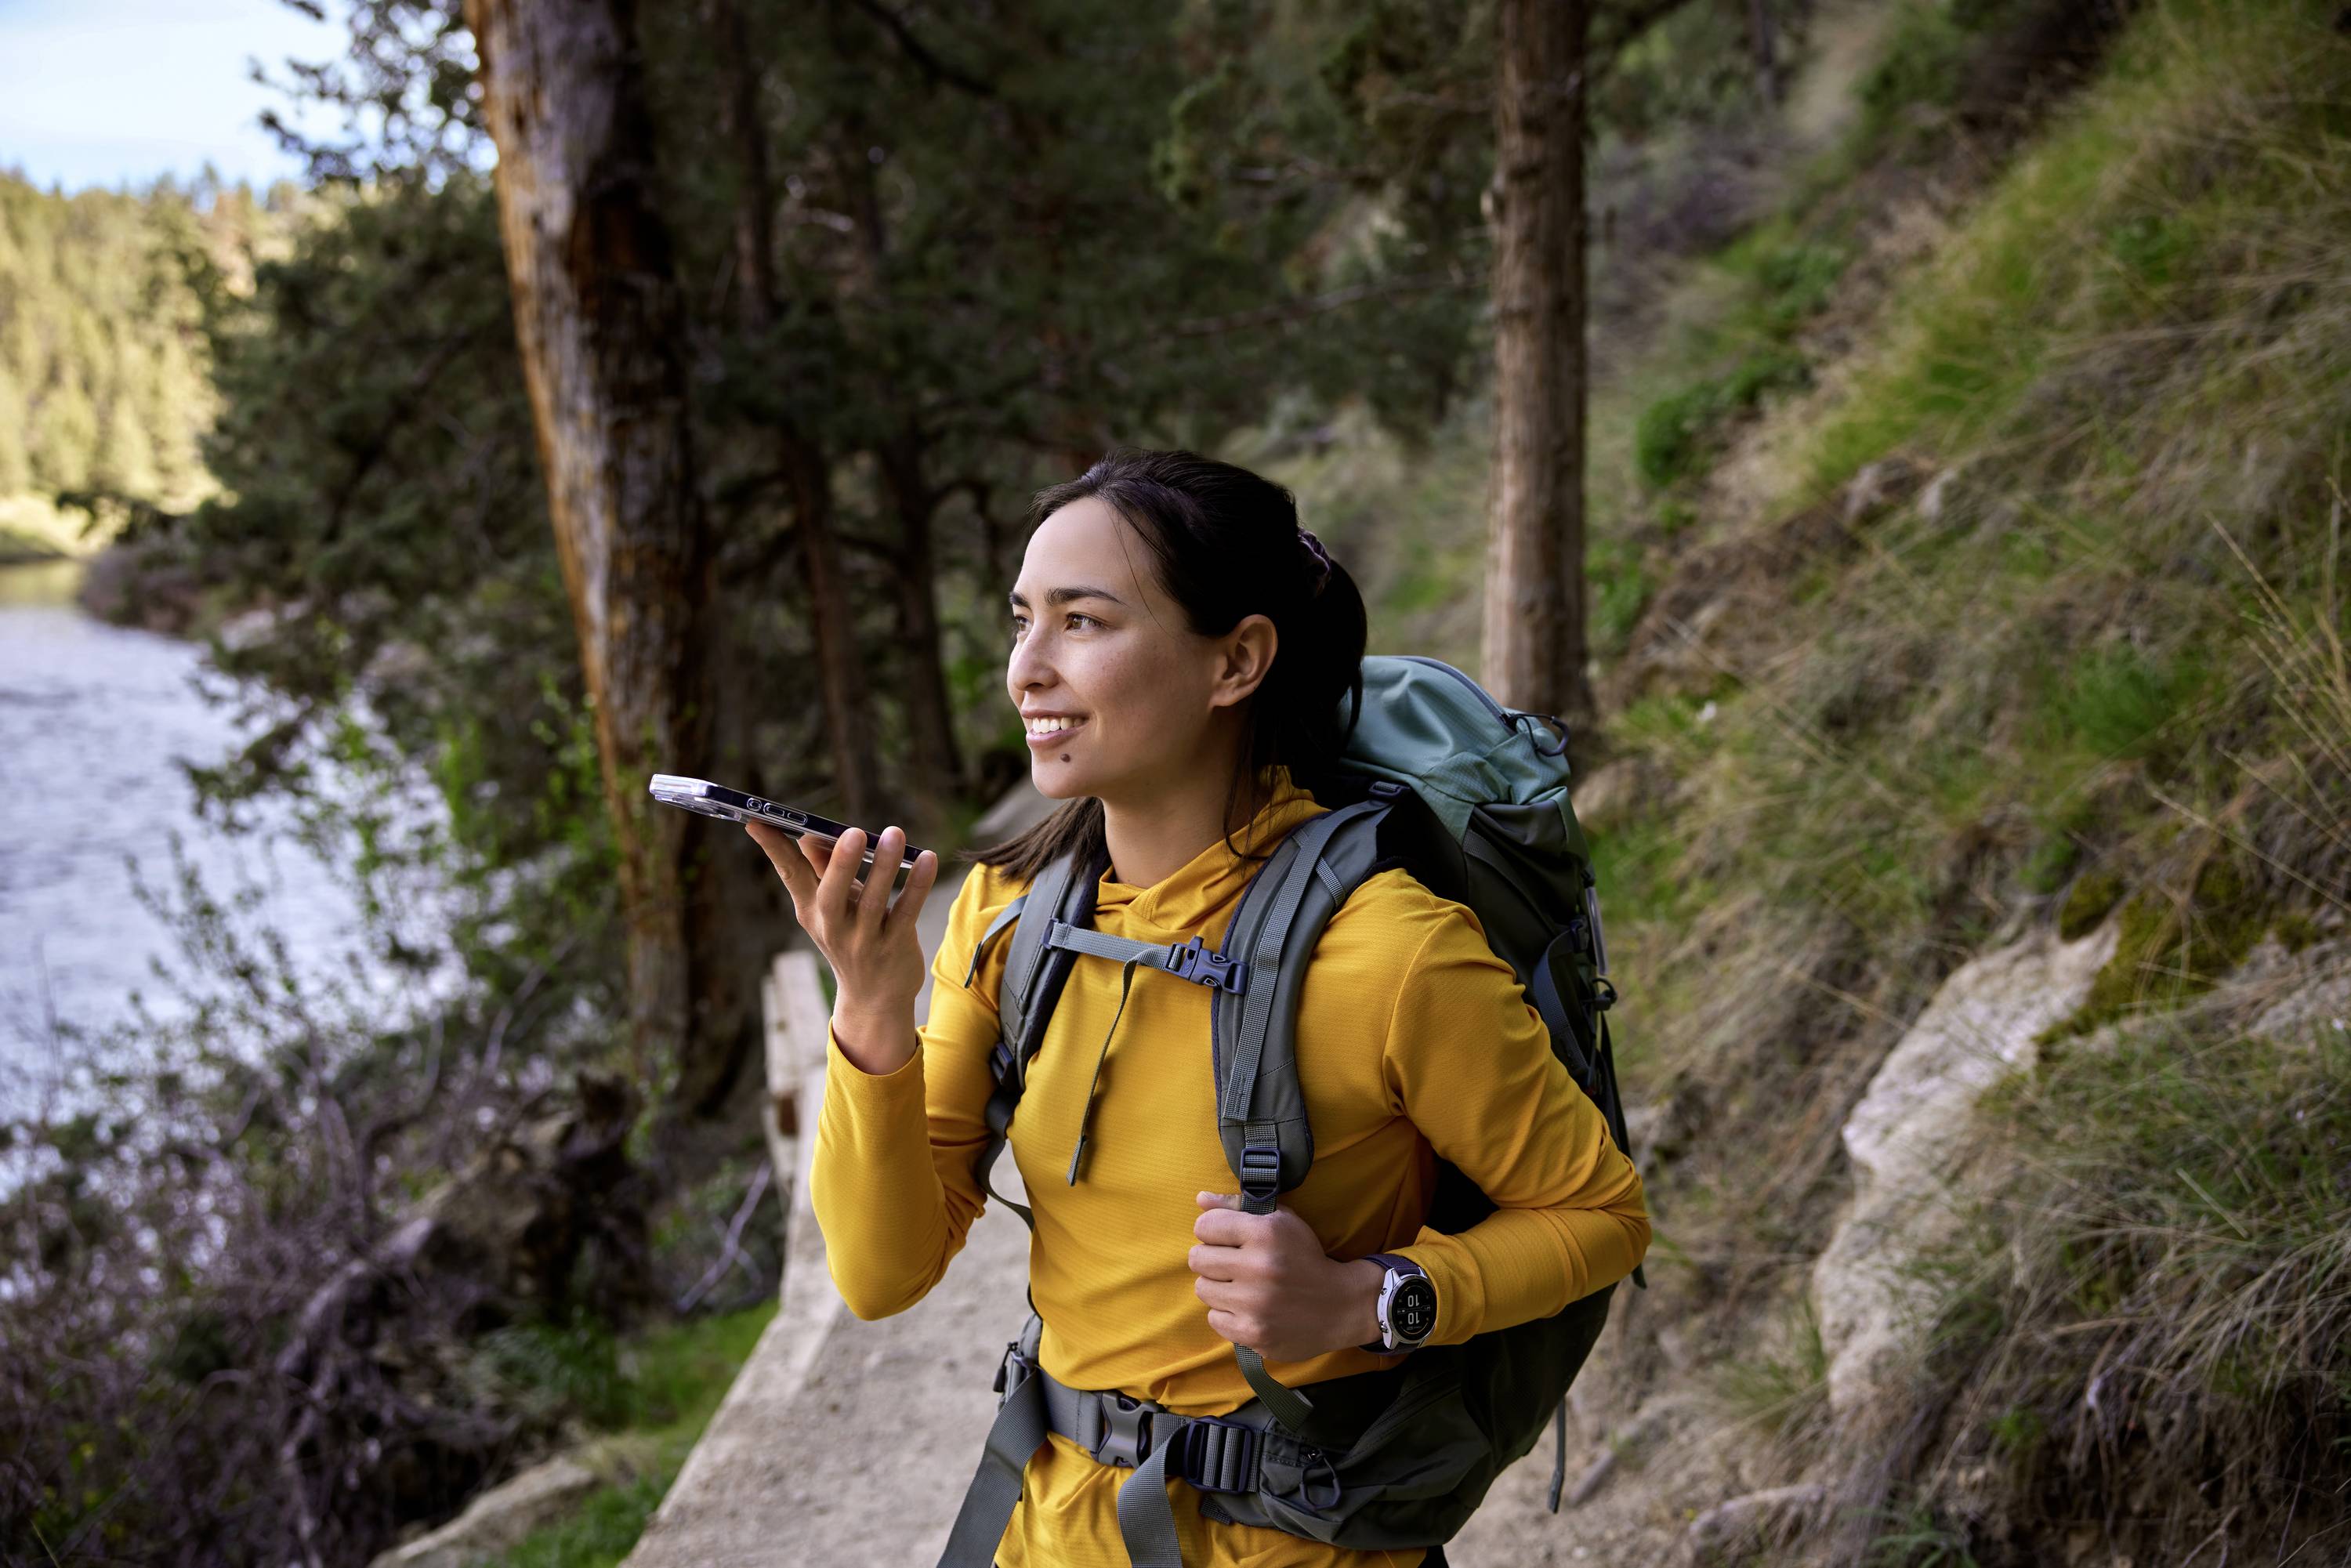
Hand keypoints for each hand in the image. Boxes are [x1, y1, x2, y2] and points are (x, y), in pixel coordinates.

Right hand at [746, 821, 939, 1015]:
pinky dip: (917, 885)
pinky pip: (907, 913)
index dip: (773, 848)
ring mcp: (863, 940)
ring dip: (884, 867)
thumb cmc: (851, 940)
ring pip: (873, 902)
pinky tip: (928, 858)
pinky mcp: (893, 947)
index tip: (756, 820)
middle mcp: (833, 927)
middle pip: (831, 895)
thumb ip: (822, 871)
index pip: (789, 874)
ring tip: (894, 834)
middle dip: (840, 863)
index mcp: (811, 911)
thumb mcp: (830, 909)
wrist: (873, 999)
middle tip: (852, 831)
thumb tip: (808, 835)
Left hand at [1189, 1192, 1382, 1362]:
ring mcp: (1255, 1304)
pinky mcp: (1252, 1333)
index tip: (1228, 1238)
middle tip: (1234, 1264)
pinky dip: (1228, 1313)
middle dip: (1213, 1259)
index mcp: (1265, 1233)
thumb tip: (1200, 1198)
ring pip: (1202, 1289)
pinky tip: (1249, 1308)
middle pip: (1197, 1258)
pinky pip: (1213, 1318)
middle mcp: (1258, 1267)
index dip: (1214, 1230)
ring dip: (1219, 1287)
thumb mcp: (1282, 1222)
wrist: (1340, 1306)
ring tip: (1243, 1287)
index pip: (1204, 1225)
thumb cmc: (1305, 1258)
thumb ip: (1238, 1206)